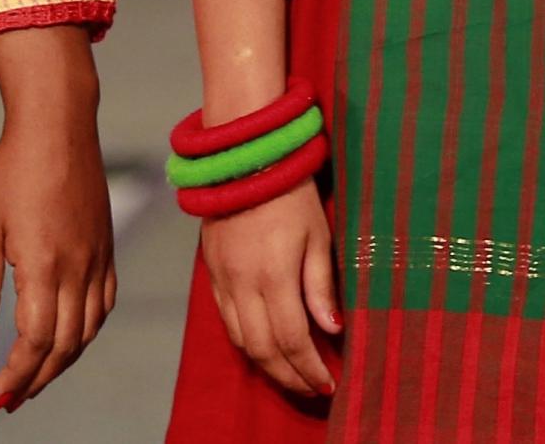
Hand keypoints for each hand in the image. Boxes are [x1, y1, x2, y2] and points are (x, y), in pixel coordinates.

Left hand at [0, 29, 116, 413]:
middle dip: (38, 379)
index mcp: (44, 265)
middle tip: (12, 397)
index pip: (35, 341)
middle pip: (65, 344)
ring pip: (89, 329)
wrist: (59, 125)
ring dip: (63, 361)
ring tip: (36, 376)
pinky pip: (104, 303)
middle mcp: (79, 267)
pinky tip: (69, 336)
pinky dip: (87, 331)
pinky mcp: (107, 246)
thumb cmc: (14, 169)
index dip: (17, 376)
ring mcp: (98, 257)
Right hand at [203, 179, 341, 397]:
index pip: (292, 340)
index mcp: (274, 275)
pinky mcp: (212, 271)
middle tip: (313, 389)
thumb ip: (321, 285)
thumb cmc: (291, 191)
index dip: (310, 368)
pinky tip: (265, 344)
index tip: (330, 384)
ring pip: (241, 340)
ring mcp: (223, 279)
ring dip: (267, 364)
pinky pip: (226, 320)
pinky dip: (246, 341)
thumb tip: (332, 329)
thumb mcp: (318, 234)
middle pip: (263, 350)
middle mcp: (243, 283)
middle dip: (289, 376)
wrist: (245, 155)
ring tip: (293, 373)